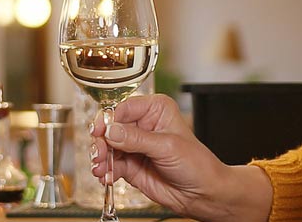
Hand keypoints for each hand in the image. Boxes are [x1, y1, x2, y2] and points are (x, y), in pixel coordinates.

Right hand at [90, 94, 270, 221]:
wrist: (202, 193)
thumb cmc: (197, 164)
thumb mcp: (167, 147)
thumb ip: (136, 138)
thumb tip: (111, 131)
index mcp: (155, 109)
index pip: (123, 108)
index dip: (109, 120)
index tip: (100, 133)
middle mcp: (143, 125)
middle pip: (110, 127)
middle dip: (101, 141)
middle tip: (99, 153)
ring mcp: (135, 146)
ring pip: (107, 146)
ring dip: (100, 157)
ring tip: (100, 168)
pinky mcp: (130, 164)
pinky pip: (110, 164)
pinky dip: (105, 171)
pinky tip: (106, 176)